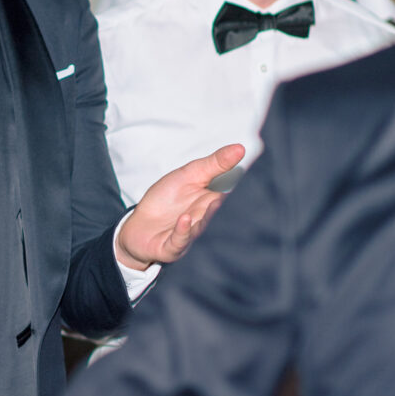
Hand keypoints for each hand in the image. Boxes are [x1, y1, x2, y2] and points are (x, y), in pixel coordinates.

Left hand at [115, 143, 244, 269]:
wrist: (138, 225)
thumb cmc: (166, 200)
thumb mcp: (190, 175)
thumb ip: (215, 163)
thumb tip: (240, 147)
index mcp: (213, 205)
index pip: (234, 200)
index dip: (245, 194)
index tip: (256, 182)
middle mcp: (205, 223)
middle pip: (222, 218)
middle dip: (227, 209)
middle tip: (235, 197)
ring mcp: (189, 237)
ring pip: (203, 230)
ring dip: (207, 219)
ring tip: (213, 205)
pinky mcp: (172, 248)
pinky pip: (179, 241)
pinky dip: (183, 232)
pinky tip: (184, 219)